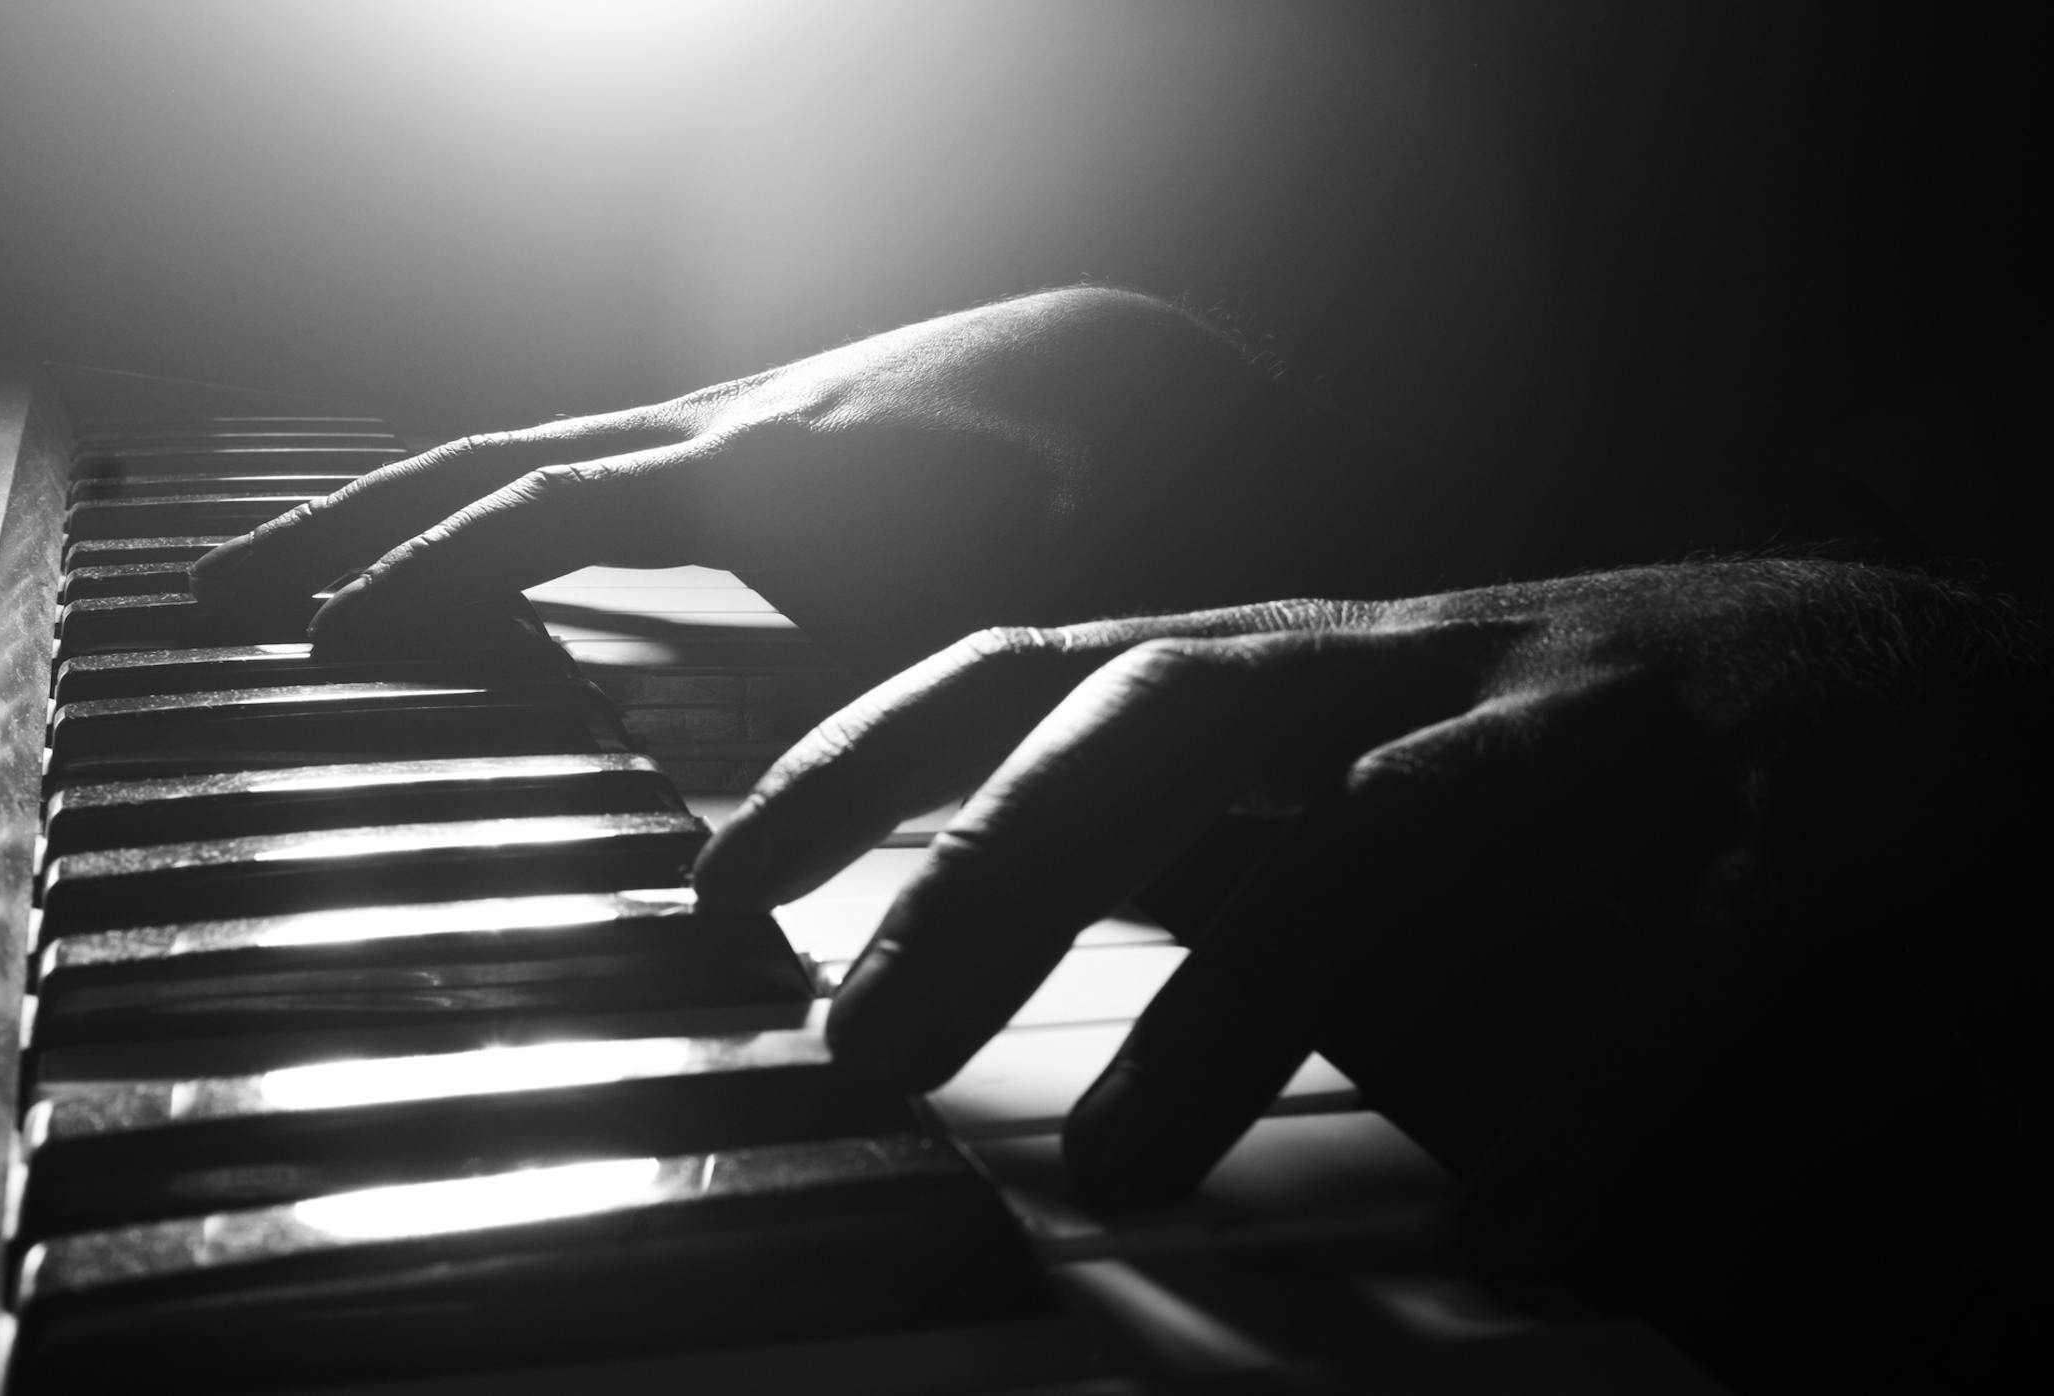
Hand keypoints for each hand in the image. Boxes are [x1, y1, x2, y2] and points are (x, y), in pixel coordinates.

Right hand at [189, 287, 1481, 673]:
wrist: (1138, 383)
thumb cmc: (1091, 502)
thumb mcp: (1004, 597)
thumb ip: (892, 656)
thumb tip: (806, 753)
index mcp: (757, 468)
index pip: (543, 507)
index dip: (429, 573)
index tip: (314, 637)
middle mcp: (713, 434)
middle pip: (491, 465)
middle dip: (351, 533)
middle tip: (211, 602)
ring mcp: (718, 432)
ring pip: (525, 463)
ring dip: (399, 526)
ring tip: (287, 589)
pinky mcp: (737, 453)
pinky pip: (580, 483)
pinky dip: (494, 530)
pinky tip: (460, 583)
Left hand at [691, 560, 2037, 1249]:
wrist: (1862, 682)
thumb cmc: (1547, 756)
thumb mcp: (1328, 776)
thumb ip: (1167, 839)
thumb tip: (944, 936)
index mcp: (1284, 670)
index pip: (1029, 672)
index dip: (863, 766)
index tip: (716, 897)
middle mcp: (1394, 674)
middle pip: (1160, 720)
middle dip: (991, 870)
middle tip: (859, 1051)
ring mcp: (1571, 732)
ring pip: (1384, 837)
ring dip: (1235, 1008)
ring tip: (1111, 1175)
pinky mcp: (1758, 823)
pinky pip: (1666, 959)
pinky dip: (1587, 1089)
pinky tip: (1522, 1230)